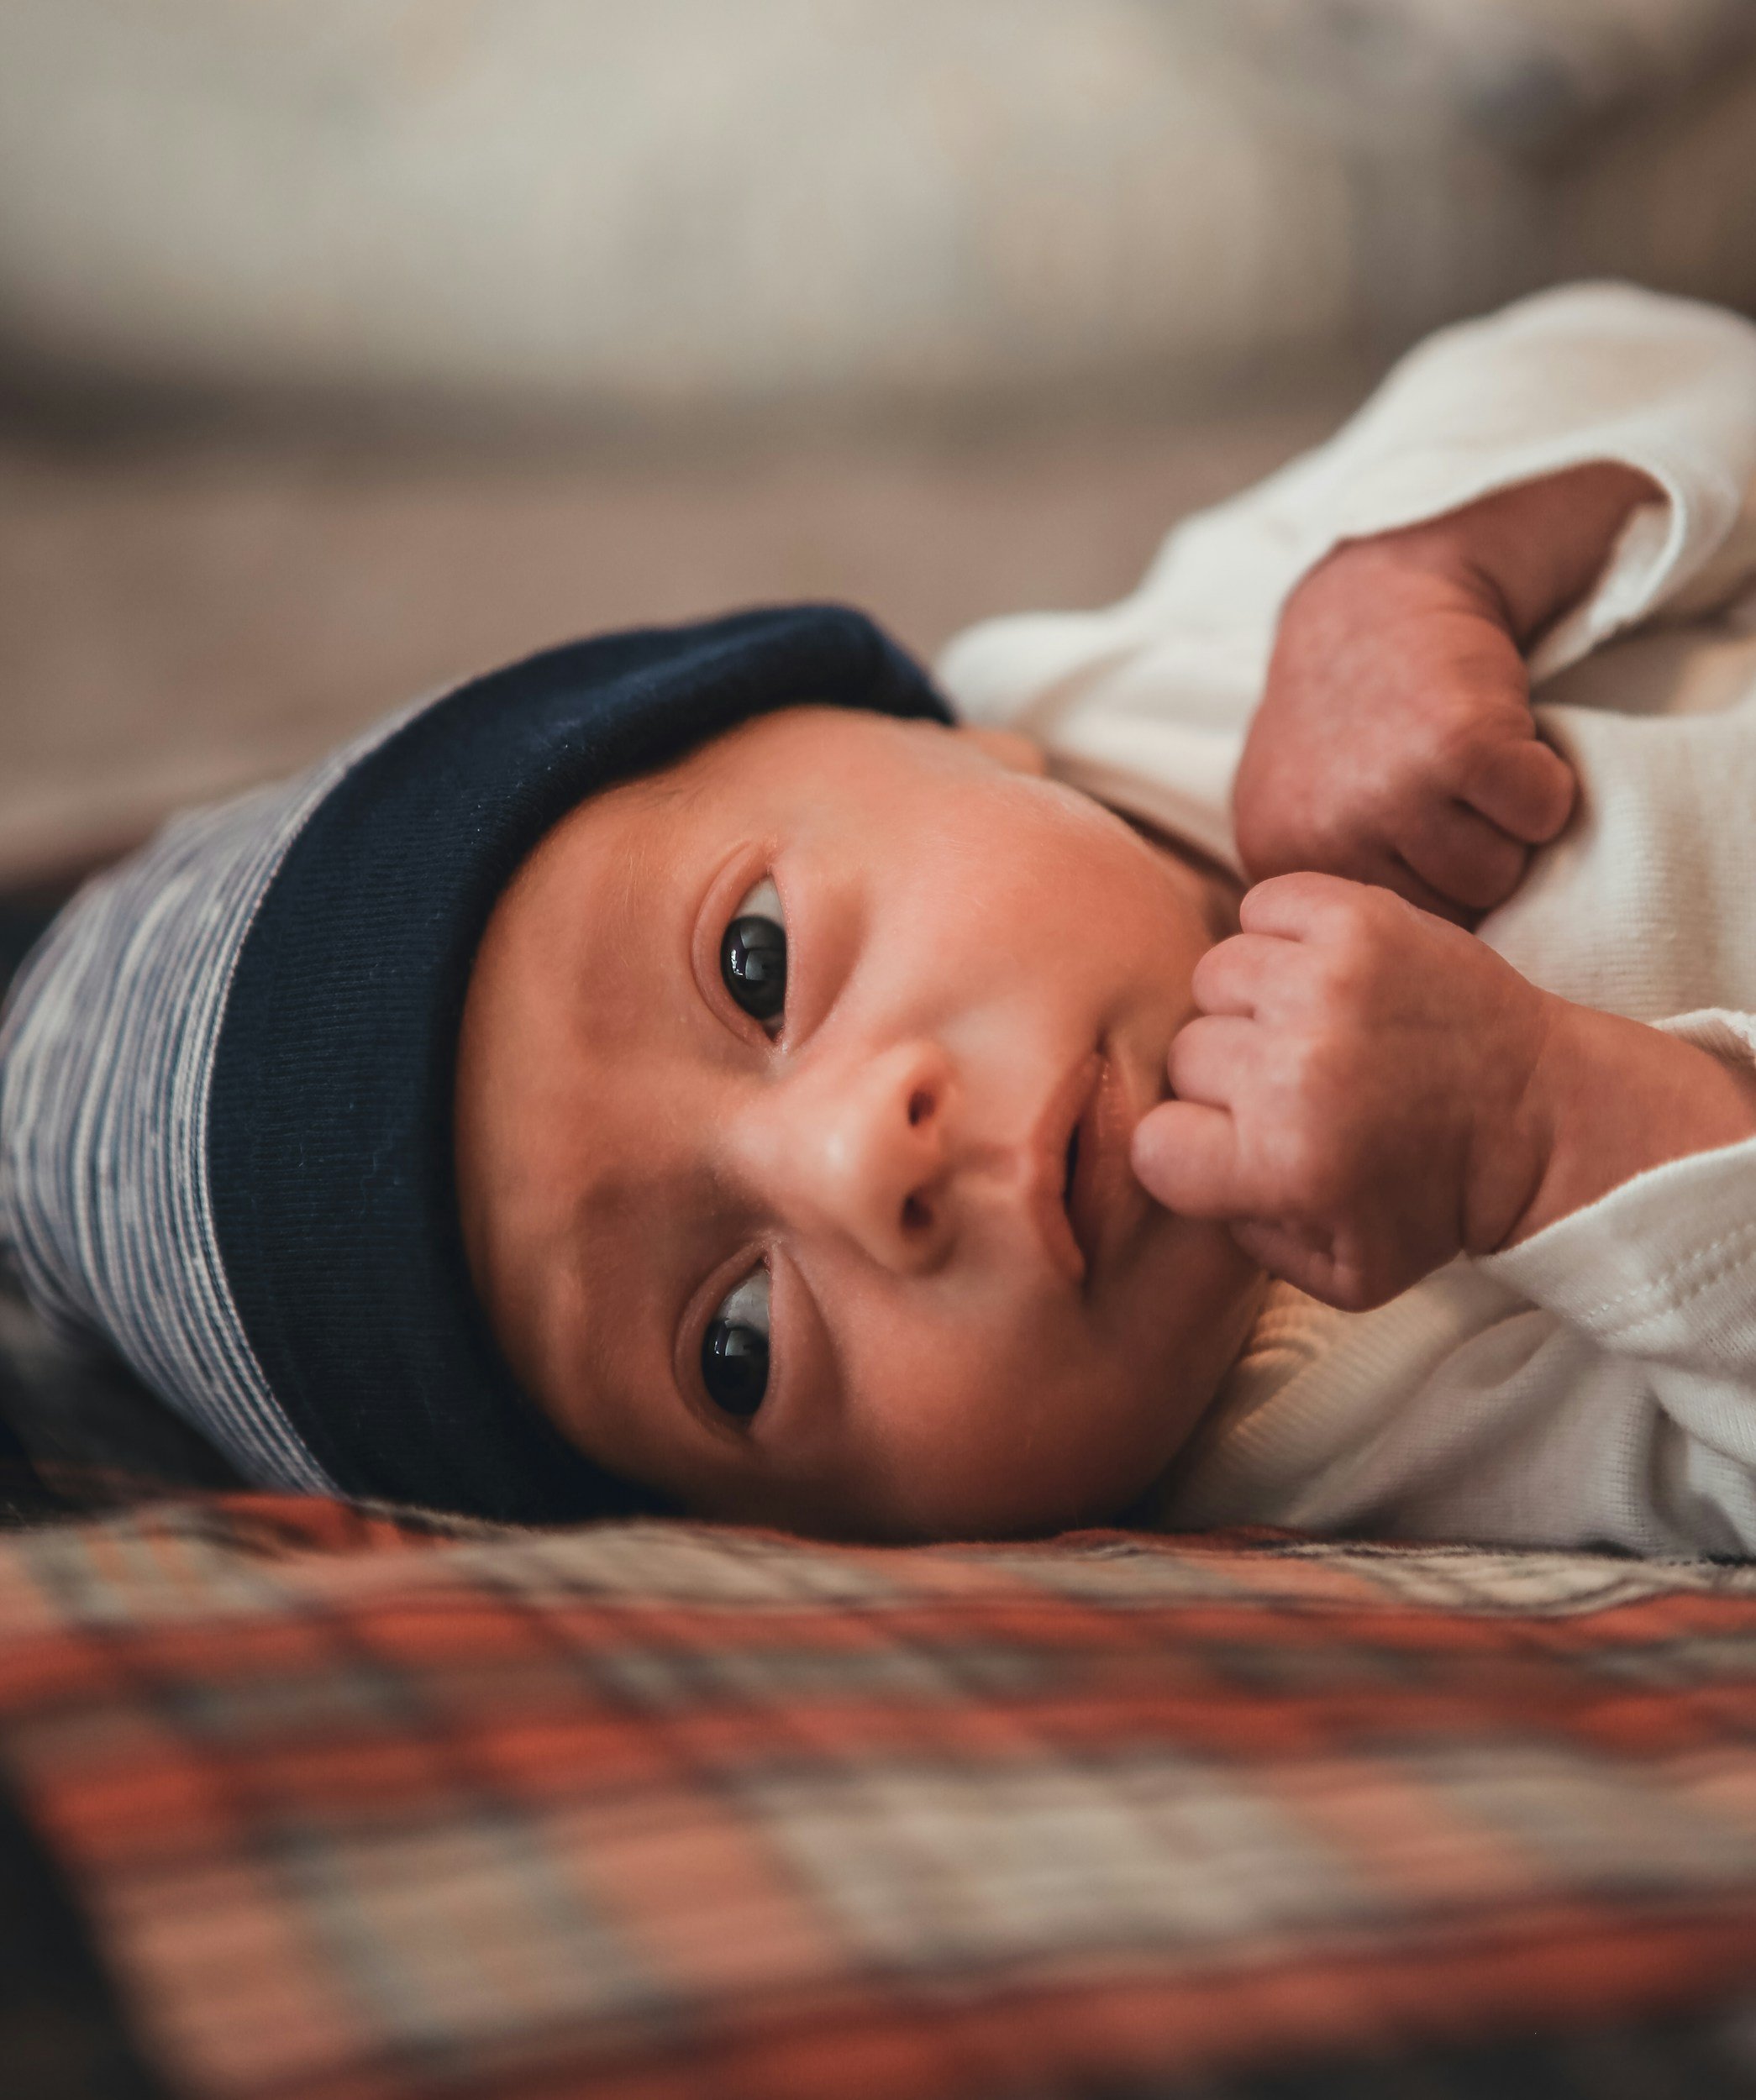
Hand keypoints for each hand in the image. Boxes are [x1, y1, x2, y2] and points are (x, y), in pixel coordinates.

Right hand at [1133, 873, 1755, 1310]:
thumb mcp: (1338, 1274)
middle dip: (1226, 1080)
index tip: (1243, 1150)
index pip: (1154, 1144)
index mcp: (1285, 1161)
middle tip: (1294, 1092)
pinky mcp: (1361, 916)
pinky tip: (1318, 974)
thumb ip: (1240, 1234)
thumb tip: (1180, 1166)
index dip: (1190, 1150)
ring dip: (1249, 1004)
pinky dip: (1279, 933)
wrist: (1544, 1115)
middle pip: (1184, 1055)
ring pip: (1214, 975)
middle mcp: (1300, 1065)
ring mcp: (1330, 980)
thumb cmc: (1432, 1199)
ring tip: (1306, 1029)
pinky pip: (1261, 905)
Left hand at [1234, 538, 1575, 924]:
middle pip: (1445, 917)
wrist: (1374, 595)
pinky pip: (1540, 813)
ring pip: (1496, 873)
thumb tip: (1368, 987)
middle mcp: (1321, 832)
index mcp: (1276, 860)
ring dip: (1504, 826)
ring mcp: (1386, 788)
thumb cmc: (1348, 717)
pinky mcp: (1457, 744)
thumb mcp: (1296, 808)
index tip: (1411, 849)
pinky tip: (1503, 741)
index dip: (1415, 902)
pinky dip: (1545, 780)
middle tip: (1440, 797)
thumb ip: (1322, 891)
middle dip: (1461, 863)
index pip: (1376, 944)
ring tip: (1463, 771)